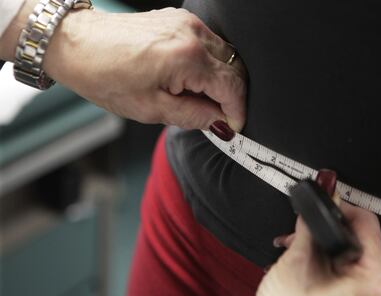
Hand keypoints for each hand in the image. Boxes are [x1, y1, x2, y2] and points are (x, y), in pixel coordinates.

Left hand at [41, 7, 245, 130]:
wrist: (78, 45)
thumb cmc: (106, 77)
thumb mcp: (151, 109)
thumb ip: (193, 116)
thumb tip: (219, 121)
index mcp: (187, 57)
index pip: (232, 86)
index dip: (237, 110)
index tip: (233, 126)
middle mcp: (192, 33)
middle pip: (234, 68)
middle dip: (231, 96)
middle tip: (217, 117)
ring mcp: (186, 22)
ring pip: (224, 56)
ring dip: (220, 81)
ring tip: (199, 100)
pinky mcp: (179, 19)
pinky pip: (209, 45)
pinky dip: (208, 66)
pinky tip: (192, 80)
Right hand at [253, 202, 380, 295]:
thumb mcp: (295, 264)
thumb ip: (307, 228)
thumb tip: (314, 205)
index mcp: (375, 282)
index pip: (367, 224)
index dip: (339, 210)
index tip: (321, 208)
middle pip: (359, 242)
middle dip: (325, 234)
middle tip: (300, 236)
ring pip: (351, 259)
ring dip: (322, 250)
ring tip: (296, 254)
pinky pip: (348, 277)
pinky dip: (327, 268)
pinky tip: (305, 267)